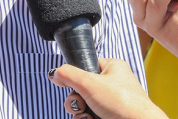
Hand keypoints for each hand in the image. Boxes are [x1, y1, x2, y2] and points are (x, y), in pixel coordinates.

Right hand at [48, 60, 167, 118]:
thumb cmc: (123, 102)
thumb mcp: (90, 83)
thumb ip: (69, 75)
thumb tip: (54, 73)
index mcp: (112, 67)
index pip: (86, 65)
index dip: (76, 76)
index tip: (71, 84)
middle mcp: (113, 83)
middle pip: (82, 87)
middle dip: (76, 98)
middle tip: (80, 103)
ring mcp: (112, 101)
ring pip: (85, 103)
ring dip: (80, 111)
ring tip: (85, 115)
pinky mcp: (111, 114)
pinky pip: (91, 114)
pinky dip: (86, 118)